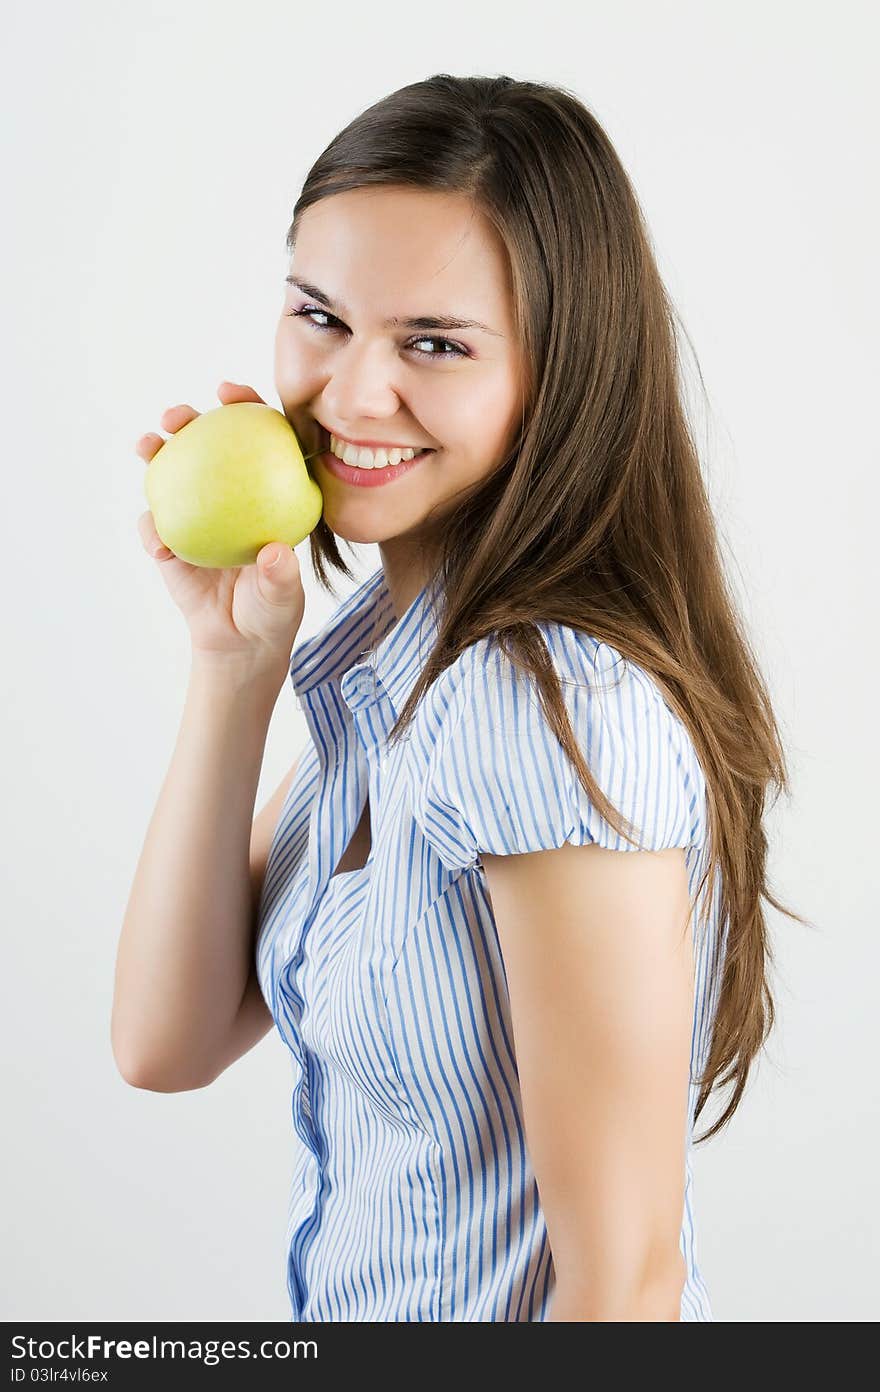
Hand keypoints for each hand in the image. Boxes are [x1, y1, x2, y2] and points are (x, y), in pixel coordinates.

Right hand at [136, 381, 305, 672]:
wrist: (239, 642)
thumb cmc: (271, 612)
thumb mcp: (284, 598)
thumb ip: (282, 578)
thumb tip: (275, 554)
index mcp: (263, 493)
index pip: (257, 437)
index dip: (245, 406)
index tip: (229, 394)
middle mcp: (227, 496)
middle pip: (205, 444)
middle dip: (187, 418)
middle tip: (175, 415)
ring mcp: (194, 514)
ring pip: (171, 474)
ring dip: (155, 453)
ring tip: (147, 446)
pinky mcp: (169, 541)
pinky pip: (154, 527)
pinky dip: (152, 529)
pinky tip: (158, 539)